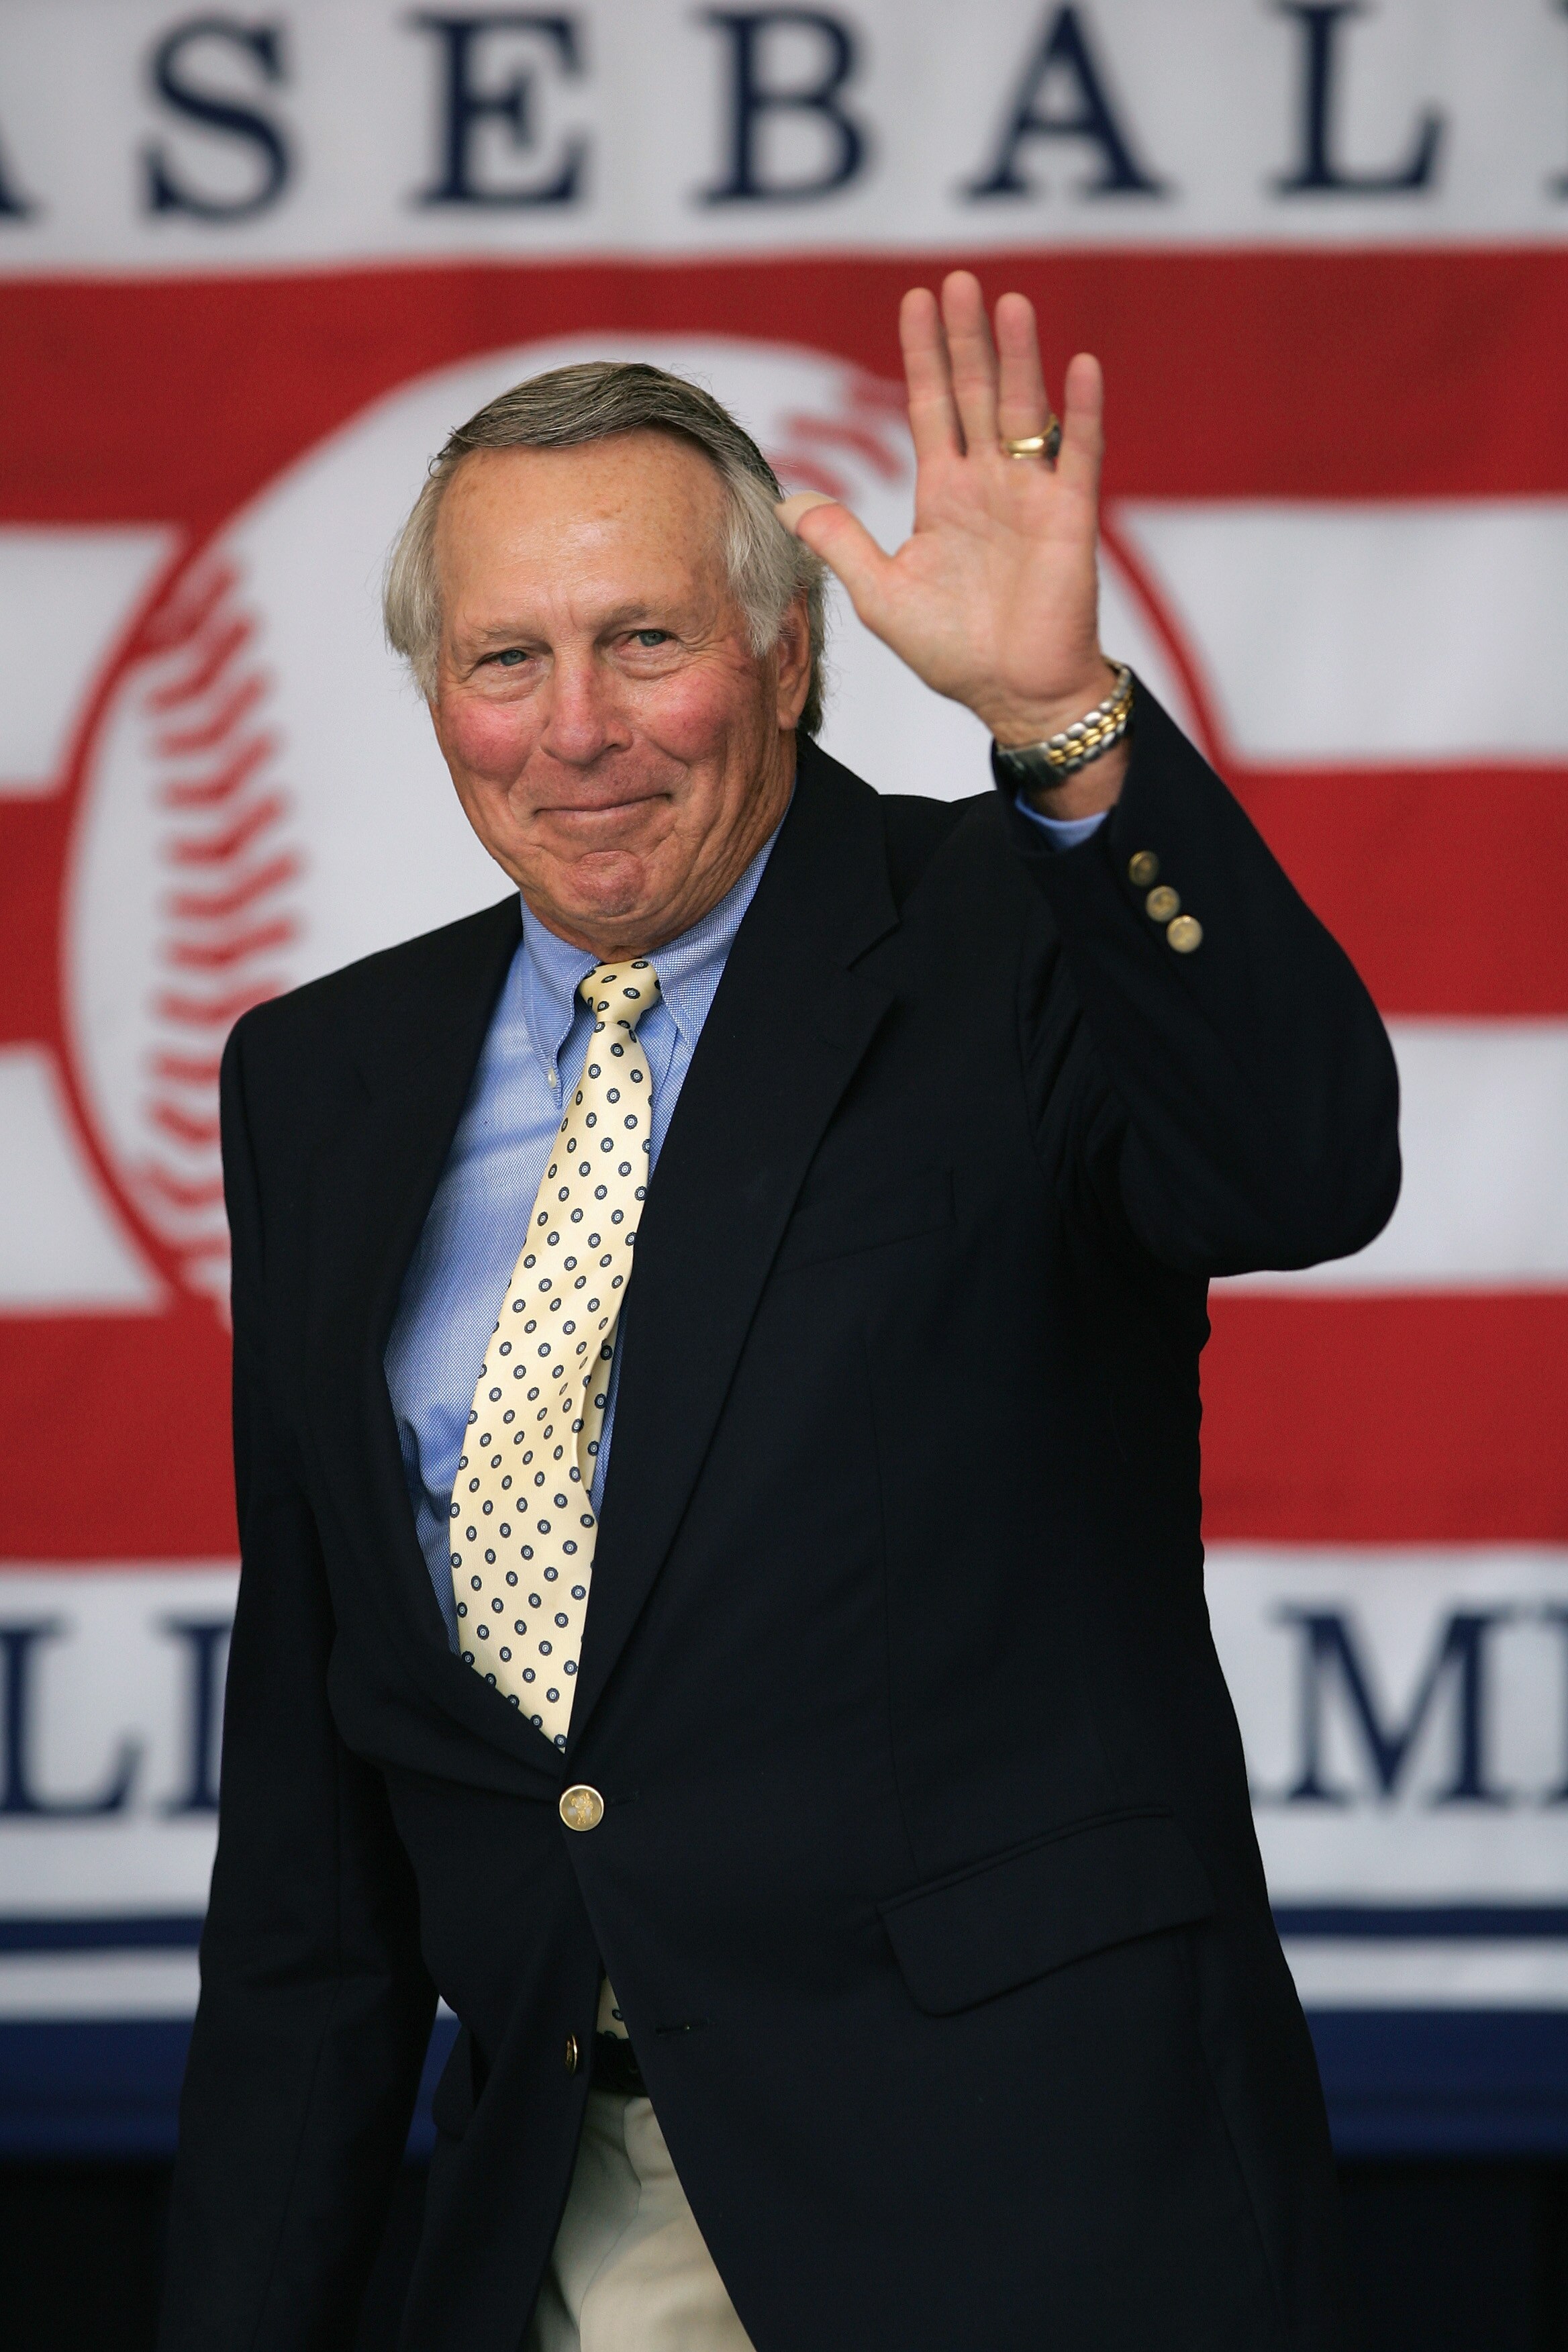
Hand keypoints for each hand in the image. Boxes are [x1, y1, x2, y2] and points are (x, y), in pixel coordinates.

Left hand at [777, 271, 1127, 812]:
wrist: (1012, 694)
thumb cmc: (952, 651)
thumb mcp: (879, 594)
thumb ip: (839, 541)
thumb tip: (787, 500)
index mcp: (943, 494)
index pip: (930, 407)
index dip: (924, 355)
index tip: (916, 300)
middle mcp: (988, 483)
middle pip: (976, 392)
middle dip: (966, 338)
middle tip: (958, 279)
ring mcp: (1031, 494)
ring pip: (1024, 409)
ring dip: (1018, 357)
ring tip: (1008, 303)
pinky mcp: (1069, 517)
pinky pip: (1079, 453)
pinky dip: (1082, 411)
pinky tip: (1080, 365)